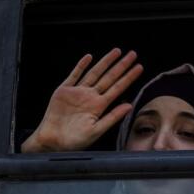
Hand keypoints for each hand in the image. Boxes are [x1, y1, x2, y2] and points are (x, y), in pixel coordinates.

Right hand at [21, 49, 143, 152]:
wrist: (54, 141)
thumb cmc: (75, 140)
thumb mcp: (97, 130)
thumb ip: (113, 117)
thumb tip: (129, 105)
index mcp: (99, 106)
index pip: (118, 88)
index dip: (128, 78)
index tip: (139, 68)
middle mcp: (90, 97)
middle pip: (109, 77)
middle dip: (121, 66)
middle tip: (133, 54)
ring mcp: (78, 92)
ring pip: (95, 73)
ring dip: (105, 62)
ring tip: (117, 52)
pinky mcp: (64, 90)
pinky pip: (74, 75)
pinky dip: (81, 66)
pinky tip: (89, 57)